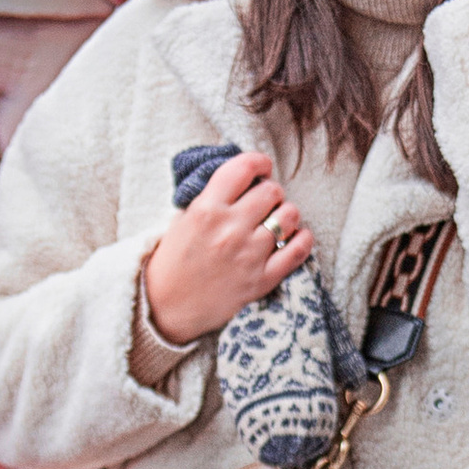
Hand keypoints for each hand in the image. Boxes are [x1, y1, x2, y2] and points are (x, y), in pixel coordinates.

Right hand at [141, 150, 312, 346]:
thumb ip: (213, 195)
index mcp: (206, 209)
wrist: (166, 306)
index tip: (261, 169)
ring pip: (289, 215)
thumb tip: (246, 176)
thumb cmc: (174, 260)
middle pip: (272, 190)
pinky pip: (299, 249)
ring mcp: (249, 255)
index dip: (259, 163)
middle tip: (264, 202)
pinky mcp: (263, 279)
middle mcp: (230, 229)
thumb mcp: (183, 218)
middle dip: (271, 192)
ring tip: (276, 221)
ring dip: (286, 214)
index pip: (245, 167)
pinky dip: (302, 238)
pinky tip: (295, 237)